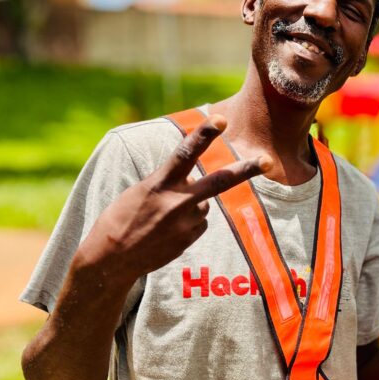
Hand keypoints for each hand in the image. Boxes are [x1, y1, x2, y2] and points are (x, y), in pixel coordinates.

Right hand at [77, 115, 270, 284]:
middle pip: (219, 182)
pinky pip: (199, 223)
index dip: (204, 134)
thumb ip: (170, 181)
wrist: (111, 260)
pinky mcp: (189, 240)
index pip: (185, 153)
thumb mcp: (140, 190)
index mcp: (159, 184)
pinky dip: (188, 223)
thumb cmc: (120, 218)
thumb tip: (195, 180)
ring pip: (204, 204)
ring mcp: (185, 224)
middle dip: (246, 170)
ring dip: (191, 204)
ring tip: (163, 217)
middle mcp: (176, 203)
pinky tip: (166, 231)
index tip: (221, 119)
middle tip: (268, 160)